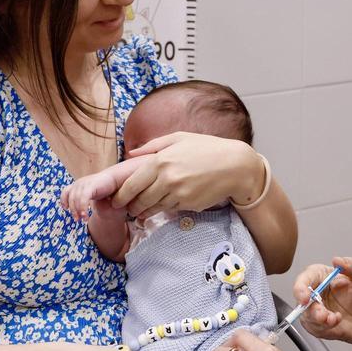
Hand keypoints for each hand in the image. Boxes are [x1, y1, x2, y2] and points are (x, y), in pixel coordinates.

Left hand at [61, 172, 121, 222]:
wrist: (115, 180)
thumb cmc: (105, 188)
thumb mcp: (92, 193)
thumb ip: (85, 198)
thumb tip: (79, 210)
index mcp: (79, 184)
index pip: (66, 192)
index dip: (64, 200)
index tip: (66, 208)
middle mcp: (80, 183)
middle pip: (70, 198)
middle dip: (73, 210)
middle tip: (77, 219)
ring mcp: (84, 184)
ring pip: (76, 199)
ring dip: (78, 211)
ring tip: (84, 219)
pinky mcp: (91, 186)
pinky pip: (83, 198)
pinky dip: (82, 208)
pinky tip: (85, 215)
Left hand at [117, 132, 259, 218]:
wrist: (235, 166)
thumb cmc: (207, 149)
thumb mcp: (179, 138)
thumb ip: (153, 146)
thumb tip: (130, 153)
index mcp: (161, 160)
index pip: (132, 183)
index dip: (122, 195)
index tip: (117, 199)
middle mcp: (167, 178)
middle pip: (140, 199)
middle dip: (132, 206)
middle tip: (127, 208)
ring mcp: (178, 193)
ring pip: (154, 207)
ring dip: (146, 211)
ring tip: (141, 211)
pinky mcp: (189, 204)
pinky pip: (170, 209)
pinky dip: (164, 209)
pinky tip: (162, 207)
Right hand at [292, 257, 351, 346]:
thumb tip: (338, 260)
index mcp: (320, 276)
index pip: (304, 278)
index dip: (301, 287)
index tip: (305, 296)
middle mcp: (313, 291)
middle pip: (300, 299)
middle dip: (311, 308)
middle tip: (323, 314)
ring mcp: (312, 309)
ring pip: (306, 315)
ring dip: (320, 319)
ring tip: (334, 318)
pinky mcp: (314, 324)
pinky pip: (313, 327)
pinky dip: (325, 327)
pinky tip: (336, 321)